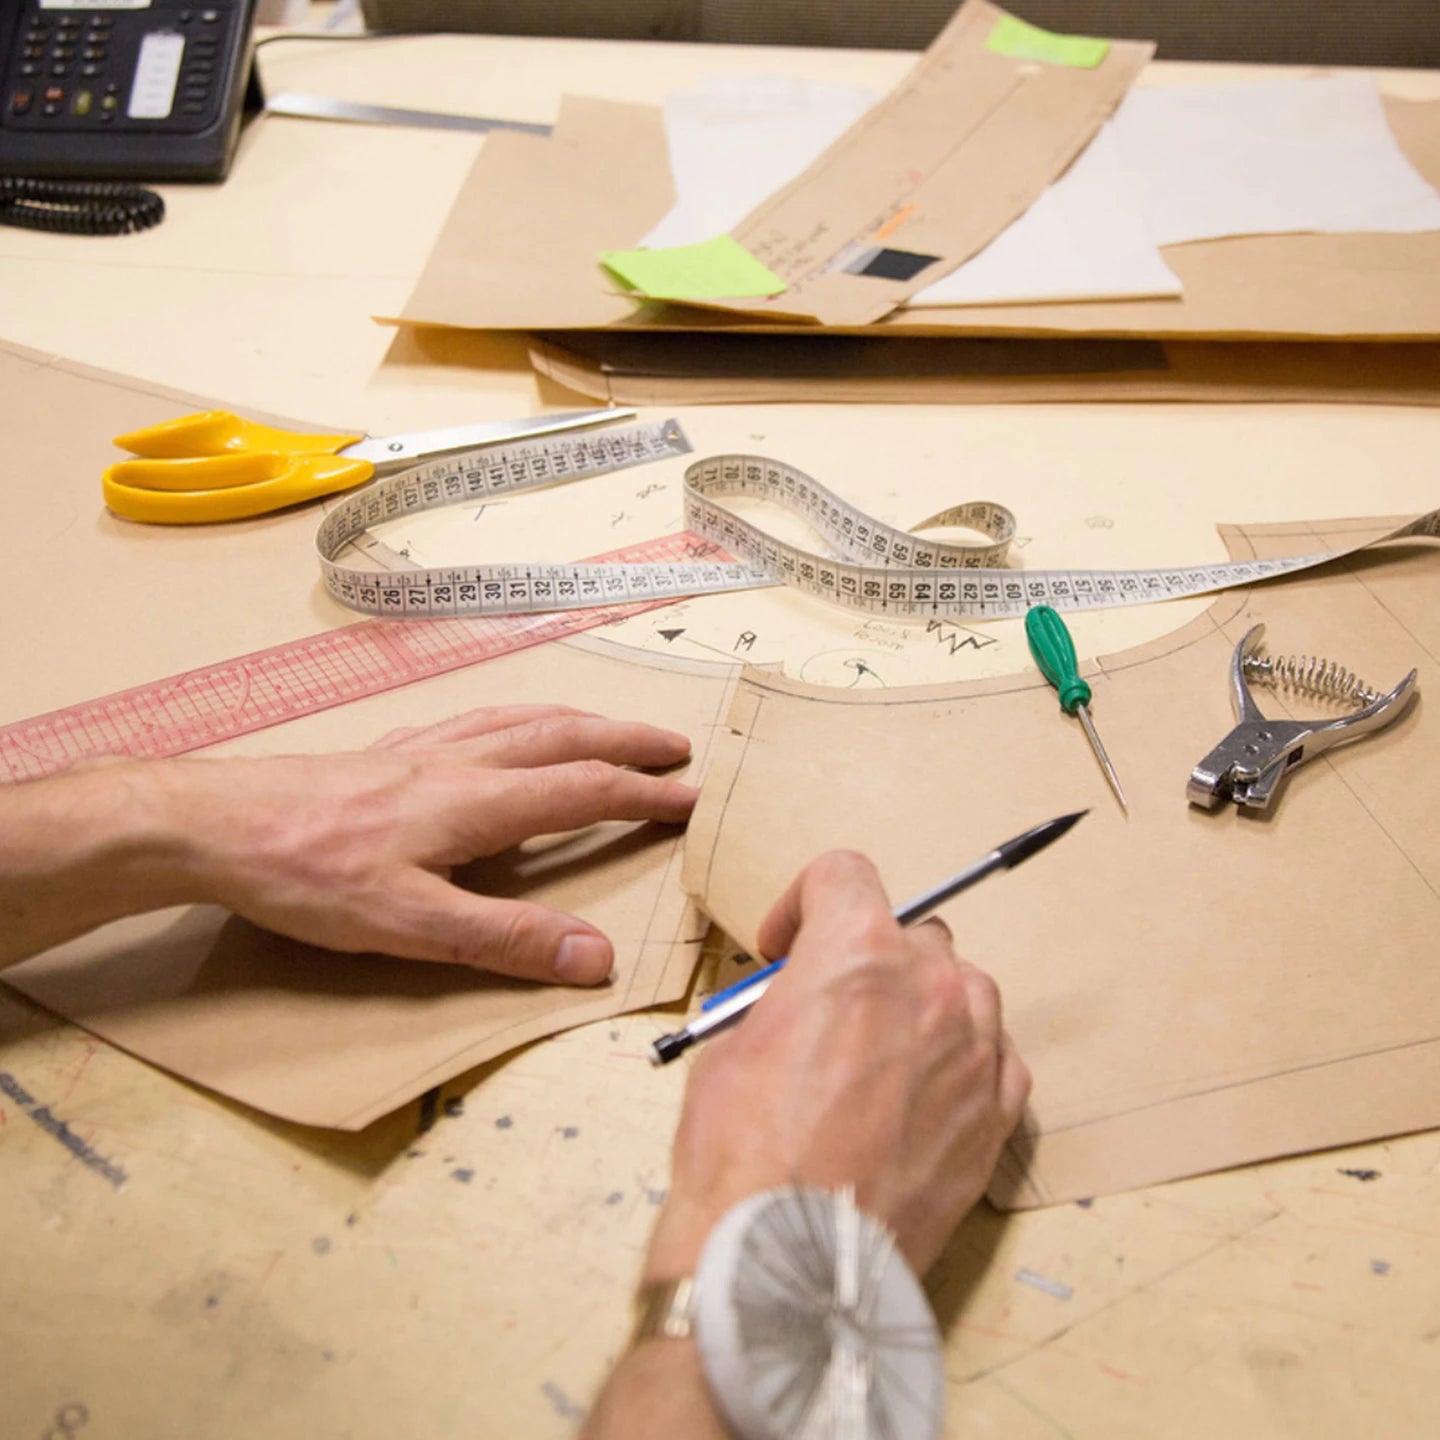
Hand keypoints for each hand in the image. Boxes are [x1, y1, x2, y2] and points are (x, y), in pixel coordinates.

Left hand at [67, 705, 694, 982]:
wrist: (215, 825)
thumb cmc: (309, 875)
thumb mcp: (411, 925)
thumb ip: (506, 939)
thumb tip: (596, 956)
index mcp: (477, 801)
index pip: (584, 790)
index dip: (644, 794)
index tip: (692, 797)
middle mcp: (459, 762)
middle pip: (562, 735)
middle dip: (626, 739)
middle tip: (675, 744)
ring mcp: (421, 748)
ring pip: (519, 718)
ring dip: (578, 720)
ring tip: (608, 727)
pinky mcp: (386, 751)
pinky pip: (475, 719)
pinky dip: (518, 717)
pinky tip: (502, 730)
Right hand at [644, 850, 1030, 1279]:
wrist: (786, 1261)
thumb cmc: (742, 1155)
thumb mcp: (731, 1048)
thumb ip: (784, 1000)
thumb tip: (798, 1003)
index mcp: (856, 953)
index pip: (846, 872)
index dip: (804, 902)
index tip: (787, 944)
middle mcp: (929, 987)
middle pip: (912, 932)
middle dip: (870, 958)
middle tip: (831, 1006)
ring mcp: (973, 1051)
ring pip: (966, 987)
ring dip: (925, 1002)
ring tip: (883, 1050)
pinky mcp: (996, 1116)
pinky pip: (997, 1055)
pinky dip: (964, 1059)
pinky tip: (923, 1093)